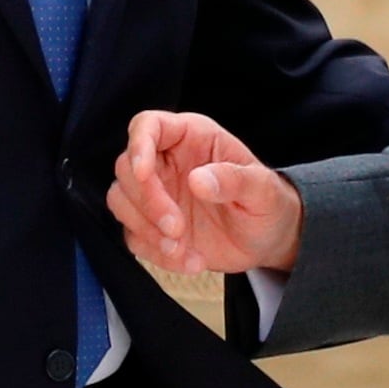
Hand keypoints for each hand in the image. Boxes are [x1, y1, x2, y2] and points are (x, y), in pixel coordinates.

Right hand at [110, 109, 302, 272]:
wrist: (267, 238)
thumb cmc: (267, 202)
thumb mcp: (262, 190)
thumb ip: (234, 179)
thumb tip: (197, 180)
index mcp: (191, 137)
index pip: (148, 125)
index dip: (138, 145)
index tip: (143, 174)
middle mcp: (166, 162)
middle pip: (126, 169)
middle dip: (147, 202)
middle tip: (177, 229)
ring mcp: (156, 194)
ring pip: (120, 201)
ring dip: (146, 230)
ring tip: (182, 250)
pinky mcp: (152, 226)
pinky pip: (134, 237)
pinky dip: (156, 254)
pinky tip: (189, 262)